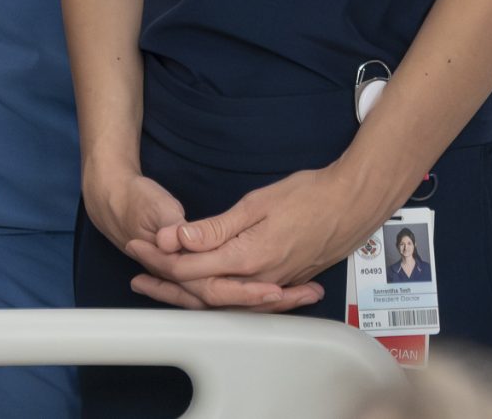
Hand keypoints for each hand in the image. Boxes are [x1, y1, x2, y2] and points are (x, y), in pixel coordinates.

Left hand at [87, 160, 324, 312]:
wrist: (353, 204)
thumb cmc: (310, 196)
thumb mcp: (257, 203)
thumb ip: (217, 227)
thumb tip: (179, 237)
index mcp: (247, 257)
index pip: (192, 266)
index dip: (161, 258)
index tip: (139, 247)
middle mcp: (258, 278)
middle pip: (200, 288)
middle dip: (165, 279)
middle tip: (138, 270)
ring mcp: (271, 283)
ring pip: (219, 296)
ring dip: (186, 290)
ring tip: (158, 284)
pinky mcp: (282, 281)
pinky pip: (241, 297)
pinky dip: (216, 293)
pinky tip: (204, 290)